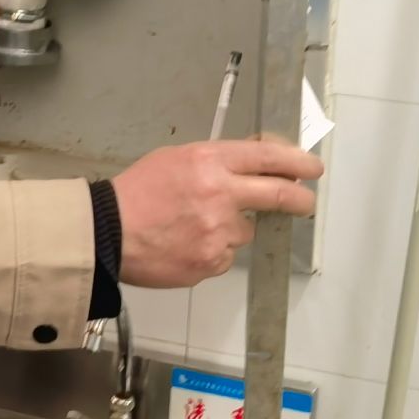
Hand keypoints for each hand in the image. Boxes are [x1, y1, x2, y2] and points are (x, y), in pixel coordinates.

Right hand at [111, 139, 322, 287]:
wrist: (106, 234)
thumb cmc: (136, 191)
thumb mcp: (175, 159)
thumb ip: (216, 161)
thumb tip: (254, 164)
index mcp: (209, 162)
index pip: (268, 157)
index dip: (298, 161)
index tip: (313, 168)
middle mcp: (220, 195)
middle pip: (278, 196)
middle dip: (299, 199)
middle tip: (304, 202)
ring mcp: (218, 232)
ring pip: (245, 231)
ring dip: (232, 228)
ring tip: (195, 226)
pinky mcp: (211, 262)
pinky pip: (224, 254)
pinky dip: (212, 250)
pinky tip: (185, 244)